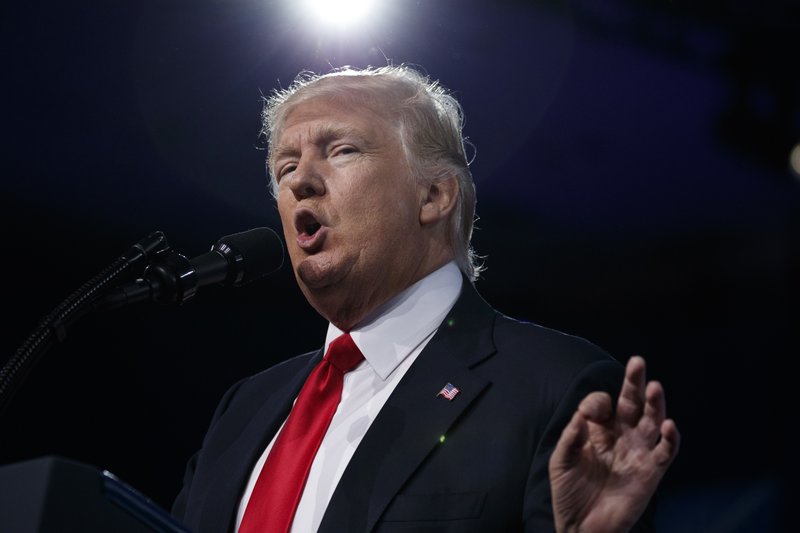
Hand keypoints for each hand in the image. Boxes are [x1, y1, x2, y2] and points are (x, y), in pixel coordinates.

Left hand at [548, 356, 679, 532]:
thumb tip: (582, 416)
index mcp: (597, 431)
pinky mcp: (651, 472)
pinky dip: (670, 438)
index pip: (603, 404)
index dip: (597, 402)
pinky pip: (665, 452)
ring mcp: (637, 452)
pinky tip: (669, 425)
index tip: (587, 414)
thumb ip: (570, 438)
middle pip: (631, 403)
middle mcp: (620, 436)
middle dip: (634, 383)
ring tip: (654, 386)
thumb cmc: (569, 494)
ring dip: (655, 404)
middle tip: (638, 362)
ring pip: (651, 421)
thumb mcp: (560, 462)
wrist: (582, 529)